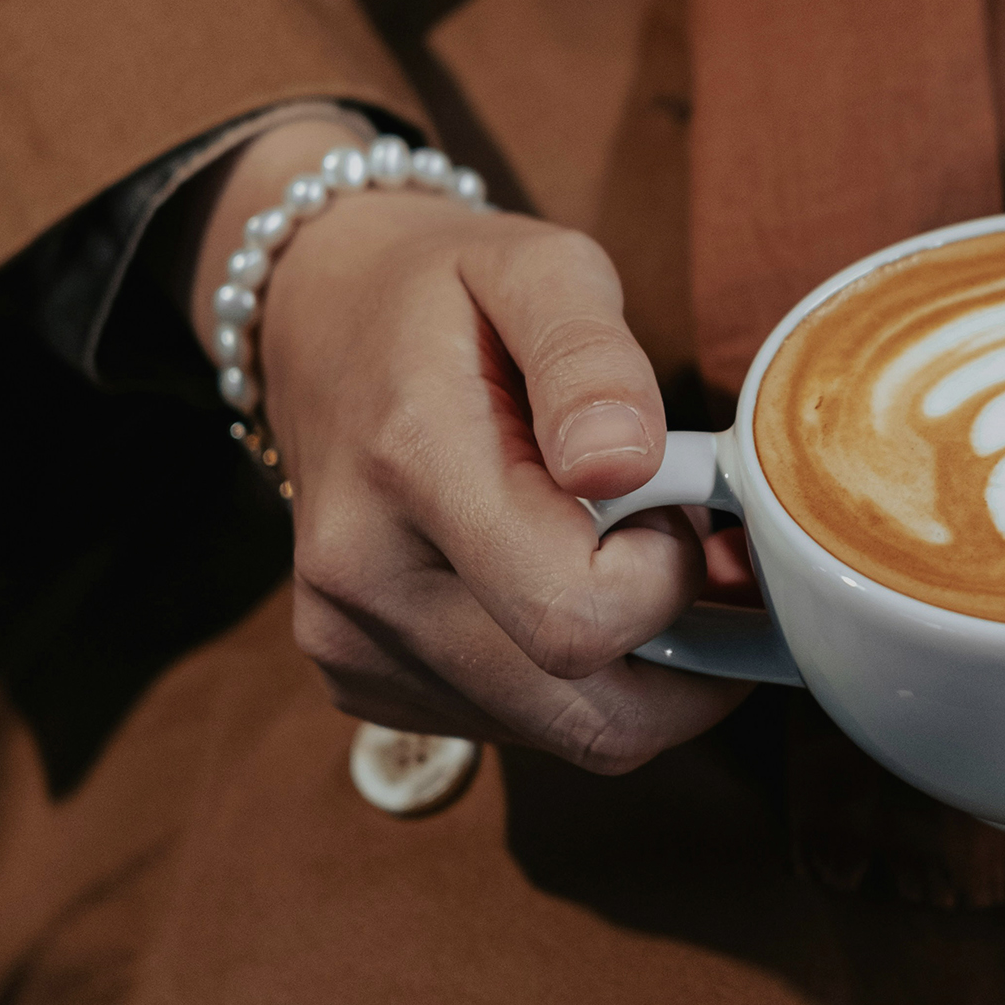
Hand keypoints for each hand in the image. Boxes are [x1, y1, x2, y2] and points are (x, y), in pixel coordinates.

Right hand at [192, 120, 750, 771]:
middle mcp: (365, 582)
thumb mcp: (541, 266)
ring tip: (631, 560)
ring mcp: (354, 646)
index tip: (675, 502)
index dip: (669, 576)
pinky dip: (579, 682)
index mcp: (411, 469)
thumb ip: (591, 358)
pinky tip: (570, 586)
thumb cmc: (451, 292)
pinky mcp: (361, 682)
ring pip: (571, 738)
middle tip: (685, 549)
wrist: (320, 316)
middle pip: (591, 719)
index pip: (579, 618)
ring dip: (641, 670)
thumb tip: (622, 464)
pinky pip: (524, 732)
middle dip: (682, 649)